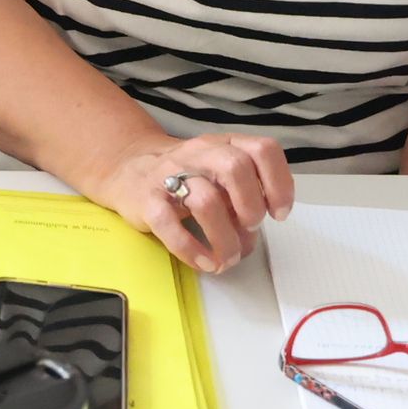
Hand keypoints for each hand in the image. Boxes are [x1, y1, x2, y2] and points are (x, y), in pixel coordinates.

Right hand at [96, 130, 294, 274]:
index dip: (279, 183)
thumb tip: (251, 237)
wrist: (128, 169)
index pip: (262, 150)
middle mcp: (199, 154)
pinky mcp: (146, 200)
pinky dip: (191, 250)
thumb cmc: (185, 178)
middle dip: (251, 206)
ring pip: (206, 200)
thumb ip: (242, 198)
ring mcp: (170, 175)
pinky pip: (169, 225)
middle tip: (250, 228)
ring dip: (225, 237)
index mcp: (224, 145)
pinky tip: (204, 263)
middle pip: (235, 167)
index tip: (279, 213)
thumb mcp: (218, 176)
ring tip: (227, 257)